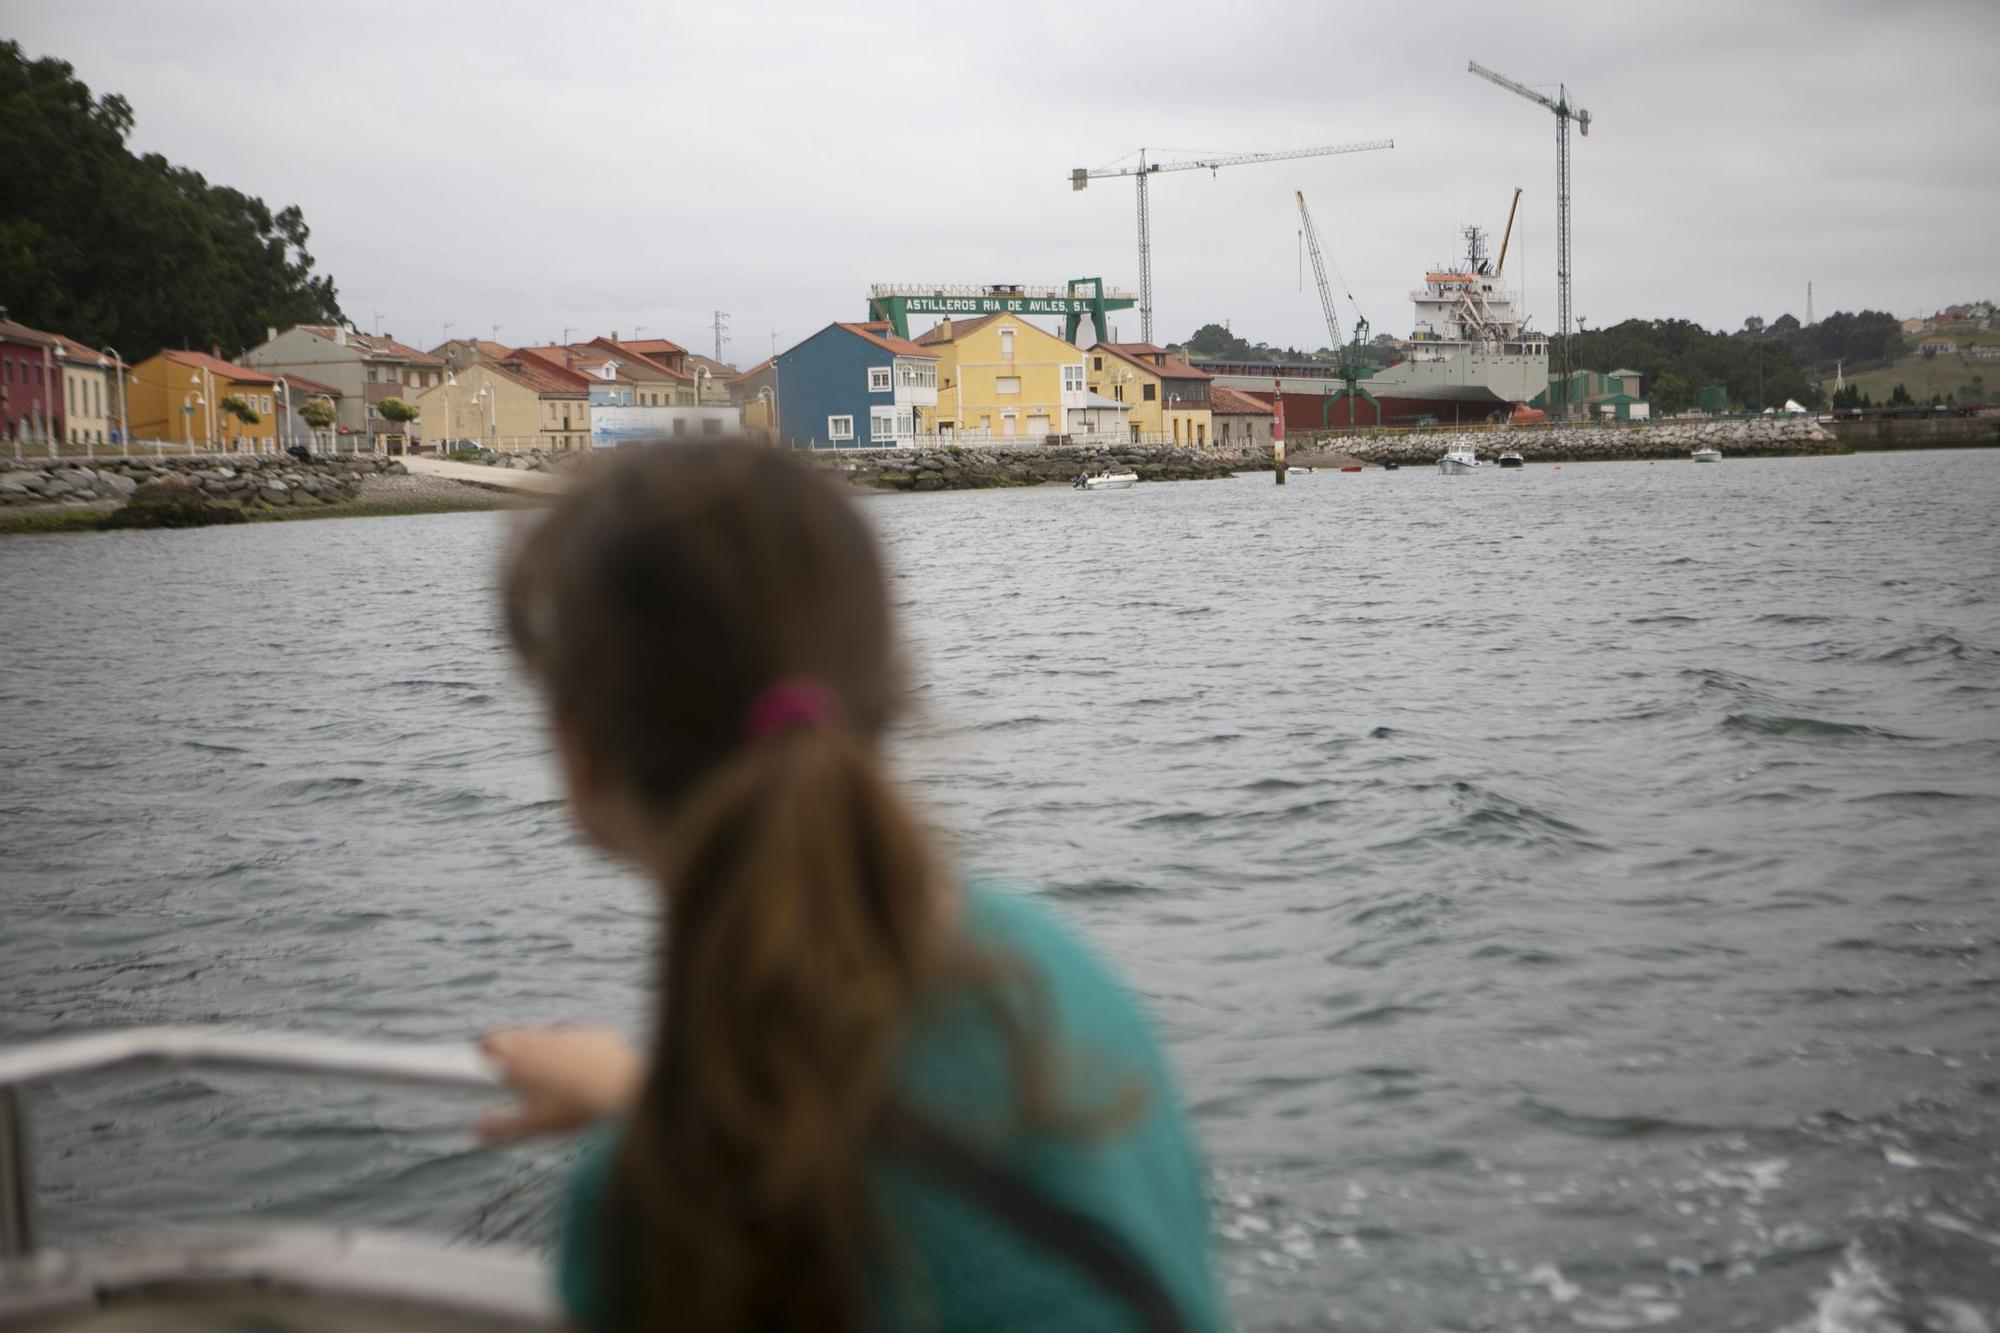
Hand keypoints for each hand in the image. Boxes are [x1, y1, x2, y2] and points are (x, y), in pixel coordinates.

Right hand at [476, 1025, 644, 1142]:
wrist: (623, 1090)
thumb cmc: (573, 1109)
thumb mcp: (533, 1124)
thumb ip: (500, 1126)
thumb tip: (474, 1129)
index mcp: (520, 1057)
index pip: (491, 1039)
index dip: (485, 1046)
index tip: (483, 1056)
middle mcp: (543, 1038)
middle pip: (518, 1033)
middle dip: (512, 1047)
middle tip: (515, 1069)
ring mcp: (571, 1032)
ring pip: (548, 1034)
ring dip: (543, 1047)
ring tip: (549, 1073)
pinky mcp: (595, 1033)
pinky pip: (578, 1038)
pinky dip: (575, 1050)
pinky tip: (583, 1070)